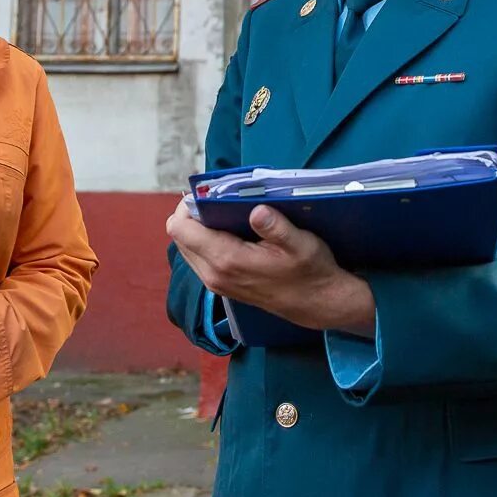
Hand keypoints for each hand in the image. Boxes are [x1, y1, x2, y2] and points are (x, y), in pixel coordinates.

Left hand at [166, 199, 375, 335]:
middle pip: (179, 237)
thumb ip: (277, 227)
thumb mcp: (301, 244)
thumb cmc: (310, 270)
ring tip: (223, 213)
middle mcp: (213, 274)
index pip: (181, 228)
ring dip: (198, 228)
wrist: (317, 304)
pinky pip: (198, 258)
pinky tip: (229, 231)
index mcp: (227, 260)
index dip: (187, 205)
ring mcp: (216, 282)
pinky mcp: (221, 285)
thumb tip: (257, 210)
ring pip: (186, 248)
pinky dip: (205, 241)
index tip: (207, 192)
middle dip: (192, 214)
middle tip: (217, 199)